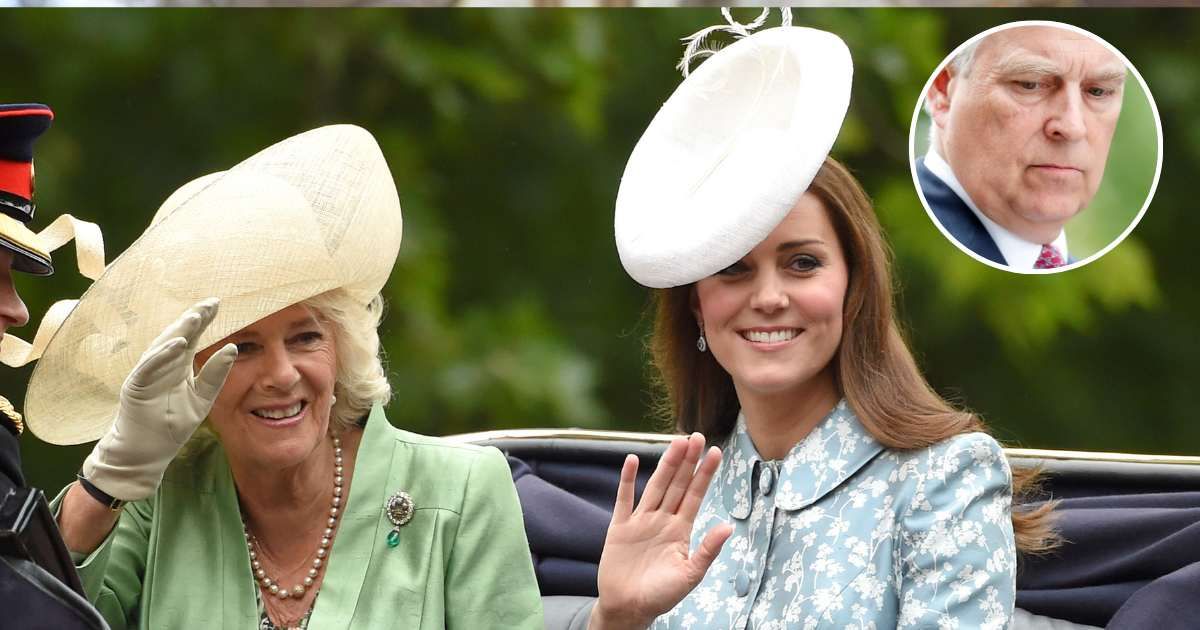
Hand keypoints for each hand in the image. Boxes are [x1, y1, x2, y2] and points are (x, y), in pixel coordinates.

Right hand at [82, 298, 237, 501]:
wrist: (147, 453)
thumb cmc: (172, 426)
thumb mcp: (202, 399)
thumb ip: (215, 375)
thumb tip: (232, 348)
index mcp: (178, 366)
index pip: (192, 338)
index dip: (203, 321)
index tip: (217, 304)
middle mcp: (162, 365)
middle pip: (178, 336)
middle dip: (194, 319)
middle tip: (211, 303)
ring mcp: (147, 374)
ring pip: (163, 347)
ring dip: (179, 331)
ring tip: (196, 317)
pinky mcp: (136, 386)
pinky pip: (149, 367)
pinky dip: (163, 355)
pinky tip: (178, 344)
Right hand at [590, 433, 732, 629]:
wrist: (628, 609)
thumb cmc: (661, 596)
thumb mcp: (690, 574)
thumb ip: (708, 550)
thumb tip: (729, 526)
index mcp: (680, 530)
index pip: (695, 495)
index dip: (704, 474)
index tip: (714, 452)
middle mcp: (662, 520)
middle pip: (677, 484)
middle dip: (687, 461)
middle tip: (696, 435)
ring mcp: (641, 522)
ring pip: (656, 486)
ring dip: (666, 464)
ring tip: (676, 442)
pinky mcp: (619, 528)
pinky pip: (624, 500)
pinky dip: (627, 480)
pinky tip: (632, 460)